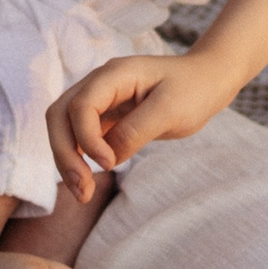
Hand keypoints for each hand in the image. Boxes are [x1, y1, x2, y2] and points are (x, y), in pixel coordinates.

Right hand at [47, 50, 237, 199]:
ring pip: (64, 128)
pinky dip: (79, 159)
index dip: (87, 138)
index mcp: (115, 74)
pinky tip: (87, 182)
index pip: (81, 106)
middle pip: (60, 116)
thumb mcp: (171, 111)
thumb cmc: (193, 89)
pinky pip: (80, 137)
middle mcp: (99, 84)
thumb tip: (107, 158)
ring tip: (82, 193)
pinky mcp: (105, 117)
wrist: (207, 81)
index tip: (109, 164)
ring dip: (67, 160)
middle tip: (81, 188)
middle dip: (64, 153)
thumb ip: (136, 131)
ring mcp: (100, 100)